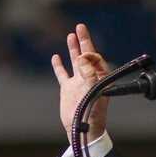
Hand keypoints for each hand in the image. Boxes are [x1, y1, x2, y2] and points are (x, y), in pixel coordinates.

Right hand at [51, 23, 110, 146]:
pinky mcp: (68, 89)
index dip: (90, 50)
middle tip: (80, 26)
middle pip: (86, 55)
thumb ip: (90, 73)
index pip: (95, 58)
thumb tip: (83, 57)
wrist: (82, 130)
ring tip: (71, 35)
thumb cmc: (92, 114)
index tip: (85, 49)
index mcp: (100, 78)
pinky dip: (59, 65)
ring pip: (75, 61)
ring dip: (73, 48)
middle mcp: (89, 78)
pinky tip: (56, 57)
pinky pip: (62, 74)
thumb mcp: (93, 92)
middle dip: (84, 41)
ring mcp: (78, 83)